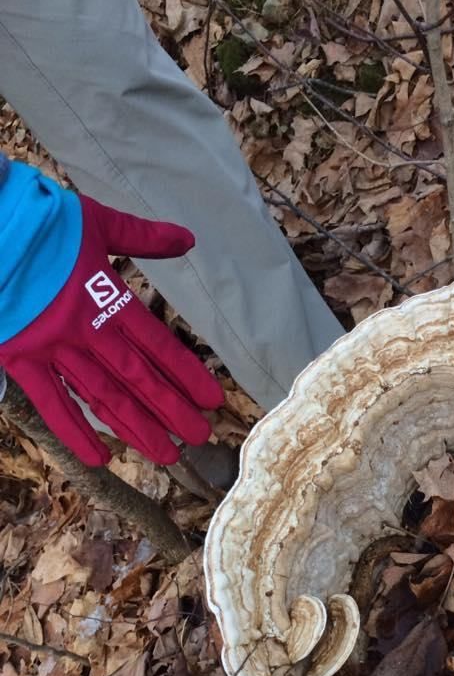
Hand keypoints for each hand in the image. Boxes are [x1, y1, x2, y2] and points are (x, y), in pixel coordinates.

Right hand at [0, 181, 223, 465]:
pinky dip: (74, 433)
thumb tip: (188, 239)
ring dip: (136, 428)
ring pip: (102, 397)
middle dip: (171, 410)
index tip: (212, 400)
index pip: (158, 344)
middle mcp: (84, 329)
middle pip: (137, 378)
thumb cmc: (36, 217)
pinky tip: (100, 458)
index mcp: (106, 296)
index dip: (187, 374)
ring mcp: (51, 347)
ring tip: (165, 454)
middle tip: (200, 438)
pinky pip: (50, 403)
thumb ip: (142, 237)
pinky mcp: (18, 358)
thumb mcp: (95, 221)